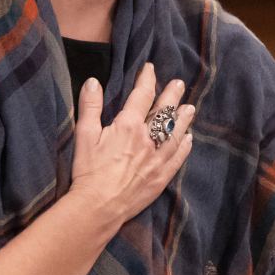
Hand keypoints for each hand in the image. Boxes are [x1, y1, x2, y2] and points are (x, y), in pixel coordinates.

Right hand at [64, 65, 195, 225]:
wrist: (99, 206)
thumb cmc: (88, 171)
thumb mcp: (84, 135)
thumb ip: (90, 106)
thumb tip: (93, 81)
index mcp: (128, 126)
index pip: (142, 96)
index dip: (147, 80)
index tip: (150, 69)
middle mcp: (148, 139)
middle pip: (165, 112)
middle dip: (172, 95)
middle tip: (179, 84)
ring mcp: (157, 159)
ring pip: (176, 133)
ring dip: (184, 118)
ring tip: (190, 108)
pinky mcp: (161, 177)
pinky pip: (177, 158)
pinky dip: (184, 147)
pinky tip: (188, 139)